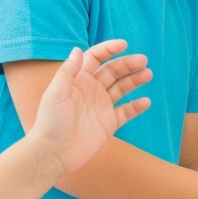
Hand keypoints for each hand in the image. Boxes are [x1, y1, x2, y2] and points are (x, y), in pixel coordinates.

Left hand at [30, 41, 151, 174]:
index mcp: (78, 80)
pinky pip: (127, 111)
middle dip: (128, 64)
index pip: (96, 58)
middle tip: (143, 61)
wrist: (53, 154)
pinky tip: (145, 101)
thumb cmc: (50, 122)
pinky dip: (137, 106)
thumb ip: (68, 72)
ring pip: (122, 88)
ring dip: (135, 80)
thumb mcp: (56, 94)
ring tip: (147, 74)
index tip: (123, 44)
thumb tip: (78, 49)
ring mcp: (101, 106)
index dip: (109, 49)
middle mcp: (91, 90)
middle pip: (113, 71)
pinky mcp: (109, 123)